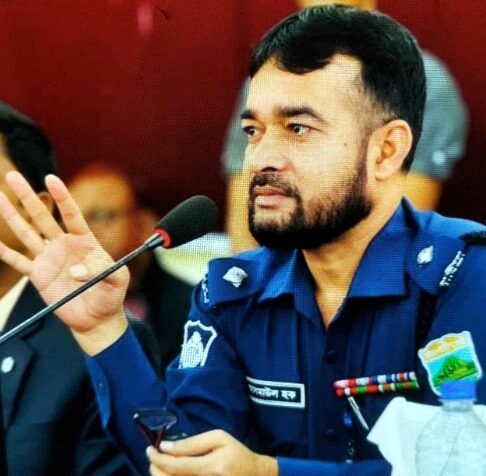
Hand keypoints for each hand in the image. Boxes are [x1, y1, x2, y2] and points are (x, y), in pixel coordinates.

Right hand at [0, 172, 128, 352]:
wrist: (97, 318)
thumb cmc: (110, 295)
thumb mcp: (117, 279)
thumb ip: (101, 270)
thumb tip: (75, 270)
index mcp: (84, 241)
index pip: (71, 214)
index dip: (62, 196)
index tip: (51, 178)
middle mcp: (64, 245)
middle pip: (42, 217)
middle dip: (28, 196)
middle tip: (13, 176)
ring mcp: (49, 259)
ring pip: (27, 233)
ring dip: (12, 216)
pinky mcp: (38, 276)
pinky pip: (18, 262)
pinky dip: (5, 253)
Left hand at [146, 430, 277, 475]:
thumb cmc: (236, 454)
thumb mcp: (218, 438)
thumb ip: (192, 443)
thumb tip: (166, 446)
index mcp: (209, 468)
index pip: (174, 466)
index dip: (157, 458)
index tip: (149, 449)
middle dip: (155, 468)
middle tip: (154, 456)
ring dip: (160, 475)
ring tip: (161, 464)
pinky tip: (170, 473)